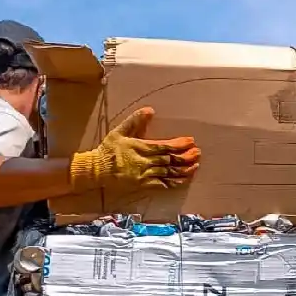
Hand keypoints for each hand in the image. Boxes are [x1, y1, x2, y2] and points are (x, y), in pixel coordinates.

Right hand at [68, 107, 199, 192]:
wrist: (97, 170)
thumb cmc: (109, 149)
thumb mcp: (120, 131)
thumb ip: (135, 121)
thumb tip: (149, 110)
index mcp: (140, 148)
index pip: (164, 146)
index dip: (179, 144)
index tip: (190, 141)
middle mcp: (145, 162)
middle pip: (169, 160)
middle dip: (185, 157)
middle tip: (198, 153)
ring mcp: (145, 175)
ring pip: (169, 173)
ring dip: (183, 170)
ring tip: (196, 166)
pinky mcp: (144, 185)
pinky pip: (162, 185)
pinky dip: (174, 183)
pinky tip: (185, 180)